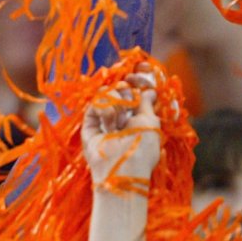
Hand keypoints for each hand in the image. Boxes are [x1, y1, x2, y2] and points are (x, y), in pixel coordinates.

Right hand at [80, 66, 162, 185]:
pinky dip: (104, 108)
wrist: (123, 166)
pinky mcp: (90, 123)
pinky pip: (95, 102)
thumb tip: (149, 91)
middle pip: (120, 89)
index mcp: (139, 118)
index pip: (136, 92)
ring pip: (107, 93)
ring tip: (118, 121)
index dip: (137, 81)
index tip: (136, 74)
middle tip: (128, 100)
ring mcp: (105, 119)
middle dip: (125, 90)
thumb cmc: (142, 147)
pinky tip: (109, 123)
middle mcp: (122, 117)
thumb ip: (147, 104)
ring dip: (116, 102)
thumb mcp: (151, 123)